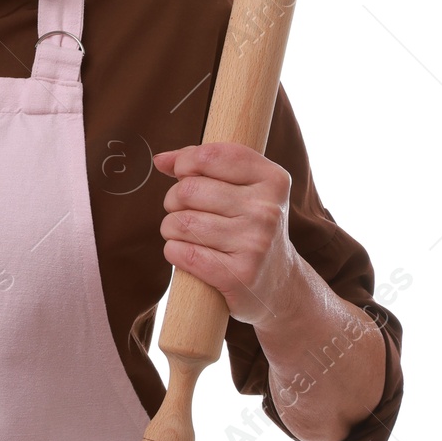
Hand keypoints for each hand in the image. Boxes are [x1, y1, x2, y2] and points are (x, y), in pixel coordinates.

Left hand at [152, 142, 301, 327]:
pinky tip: (186, 253)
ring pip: (181, 222)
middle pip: (188, 190)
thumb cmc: (250, 227)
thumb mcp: (243, 189)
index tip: (183, 173)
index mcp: (272, 180)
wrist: (280, 285)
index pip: (211, 155)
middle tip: (183, 211)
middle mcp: (267, 210)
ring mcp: (256, 243)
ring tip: (186, 234)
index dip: (185, 162)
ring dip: (171, 228)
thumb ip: (203, 166)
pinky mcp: (240, 275)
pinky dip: (174, 251)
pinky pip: (183, 253)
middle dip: (173, 200)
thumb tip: (161, 160)